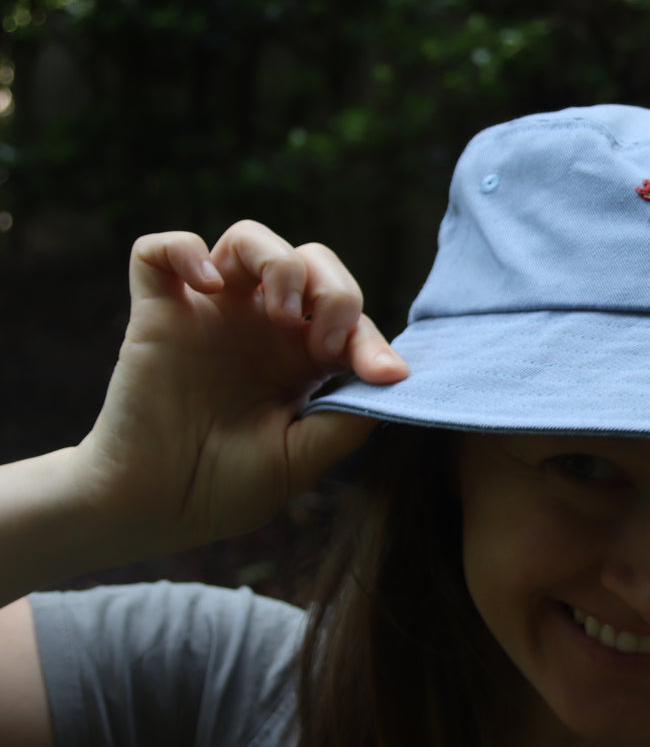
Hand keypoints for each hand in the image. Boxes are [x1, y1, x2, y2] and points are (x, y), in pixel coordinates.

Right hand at [73, 220, 408, 555]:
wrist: (157, 508)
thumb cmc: (229, 486)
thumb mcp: (303, 458)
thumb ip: (349, 417)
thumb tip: (397, 377)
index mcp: (303, 355)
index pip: (349, 315)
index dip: (371, 337)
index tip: (380, 374)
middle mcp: (261, 325)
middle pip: (311, 260)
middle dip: (334, 287)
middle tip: (325, 342)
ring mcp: (211, 314)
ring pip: (247, 238)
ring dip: (277, 260)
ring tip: (282, 312)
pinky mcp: (158, 314)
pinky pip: (158, 251)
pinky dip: (184, 250)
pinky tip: (206, 285)